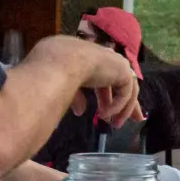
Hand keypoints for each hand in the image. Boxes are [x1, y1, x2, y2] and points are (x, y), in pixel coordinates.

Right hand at [27, 37, 142, 128]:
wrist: (60, 63)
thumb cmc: (52, 70)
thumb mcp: (63, 84)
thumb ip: (76, 96)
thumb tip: (80, 111)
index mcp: (89, 56)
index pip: (102, 75)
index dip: (105, 94)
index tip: (104, 110)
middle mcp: (104, 56)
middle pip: (119, 81)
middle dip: (123, 101)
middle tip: (120, 119)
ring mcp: (115, 62)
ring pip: (126, 88)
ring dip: (122, 108)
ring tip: (115, 124)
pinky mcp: (123, 70)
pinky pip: (125, 93)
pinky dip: (117, 106)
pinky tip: (105, 114)